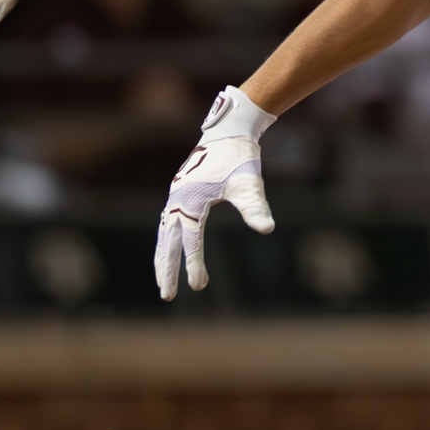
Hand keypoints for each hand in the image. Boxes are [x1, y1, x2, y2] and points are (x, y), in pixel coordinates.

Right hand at [155, 86, 276, 300]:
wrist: (228, 133)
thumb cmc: (240, 159)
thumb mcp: (250, 183)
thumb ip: (256, 207)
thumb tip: (266, 228)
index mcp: (192, 198)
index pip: (191, 238)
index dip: (193, 263)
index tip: (198, 286)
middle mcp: (178, 198)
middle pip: (168, 241)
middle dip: (167, 269)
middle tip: (168, 297)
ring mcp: (175, 195)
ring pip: (164, 234)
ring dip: (162, 258)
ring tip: (163, 282)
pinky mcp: (178, 194)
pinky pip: (167, 224)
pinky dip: (166, 242)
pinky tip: (169, 254)